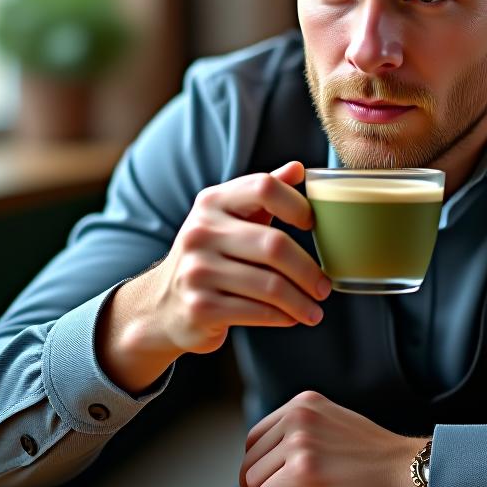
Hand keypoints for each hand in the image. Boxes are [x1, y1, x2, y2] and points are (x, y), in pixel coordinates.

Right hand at [96, 162, 330, 393]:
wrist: (162, 305)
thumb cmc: (211, 256)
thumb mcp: (229, 218)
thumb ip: (262, 194)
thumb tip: (299, 169)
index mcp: (212, 202)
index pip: (263, 187)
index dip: (296, 203)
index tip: (313, 225)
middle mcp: (201, 232)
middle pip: (275, 245)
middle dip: (308, 270)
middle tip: (324, 287)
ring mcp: (197, 271)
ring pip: (270, 285)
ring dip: (301, 301)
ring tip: (315, 309)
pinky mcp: (200, 307)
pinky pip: (257, 312)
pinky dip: (283, 317)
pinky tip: (292, 317)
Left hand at [239, 390, 428, 486]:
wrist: (408, 471)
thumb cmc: (375, 460)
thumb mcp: (333, 426)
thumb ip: (301, 432)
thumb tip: (263, 460)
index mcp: (303, 402)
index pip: (255, 438)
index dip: (264, 467)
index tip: (286, 482)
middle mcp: (298, 415)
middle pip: (249, 460)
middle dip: (265, 486)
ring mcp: (300, 441)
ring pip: (252, 481)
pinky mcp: (303, 470)